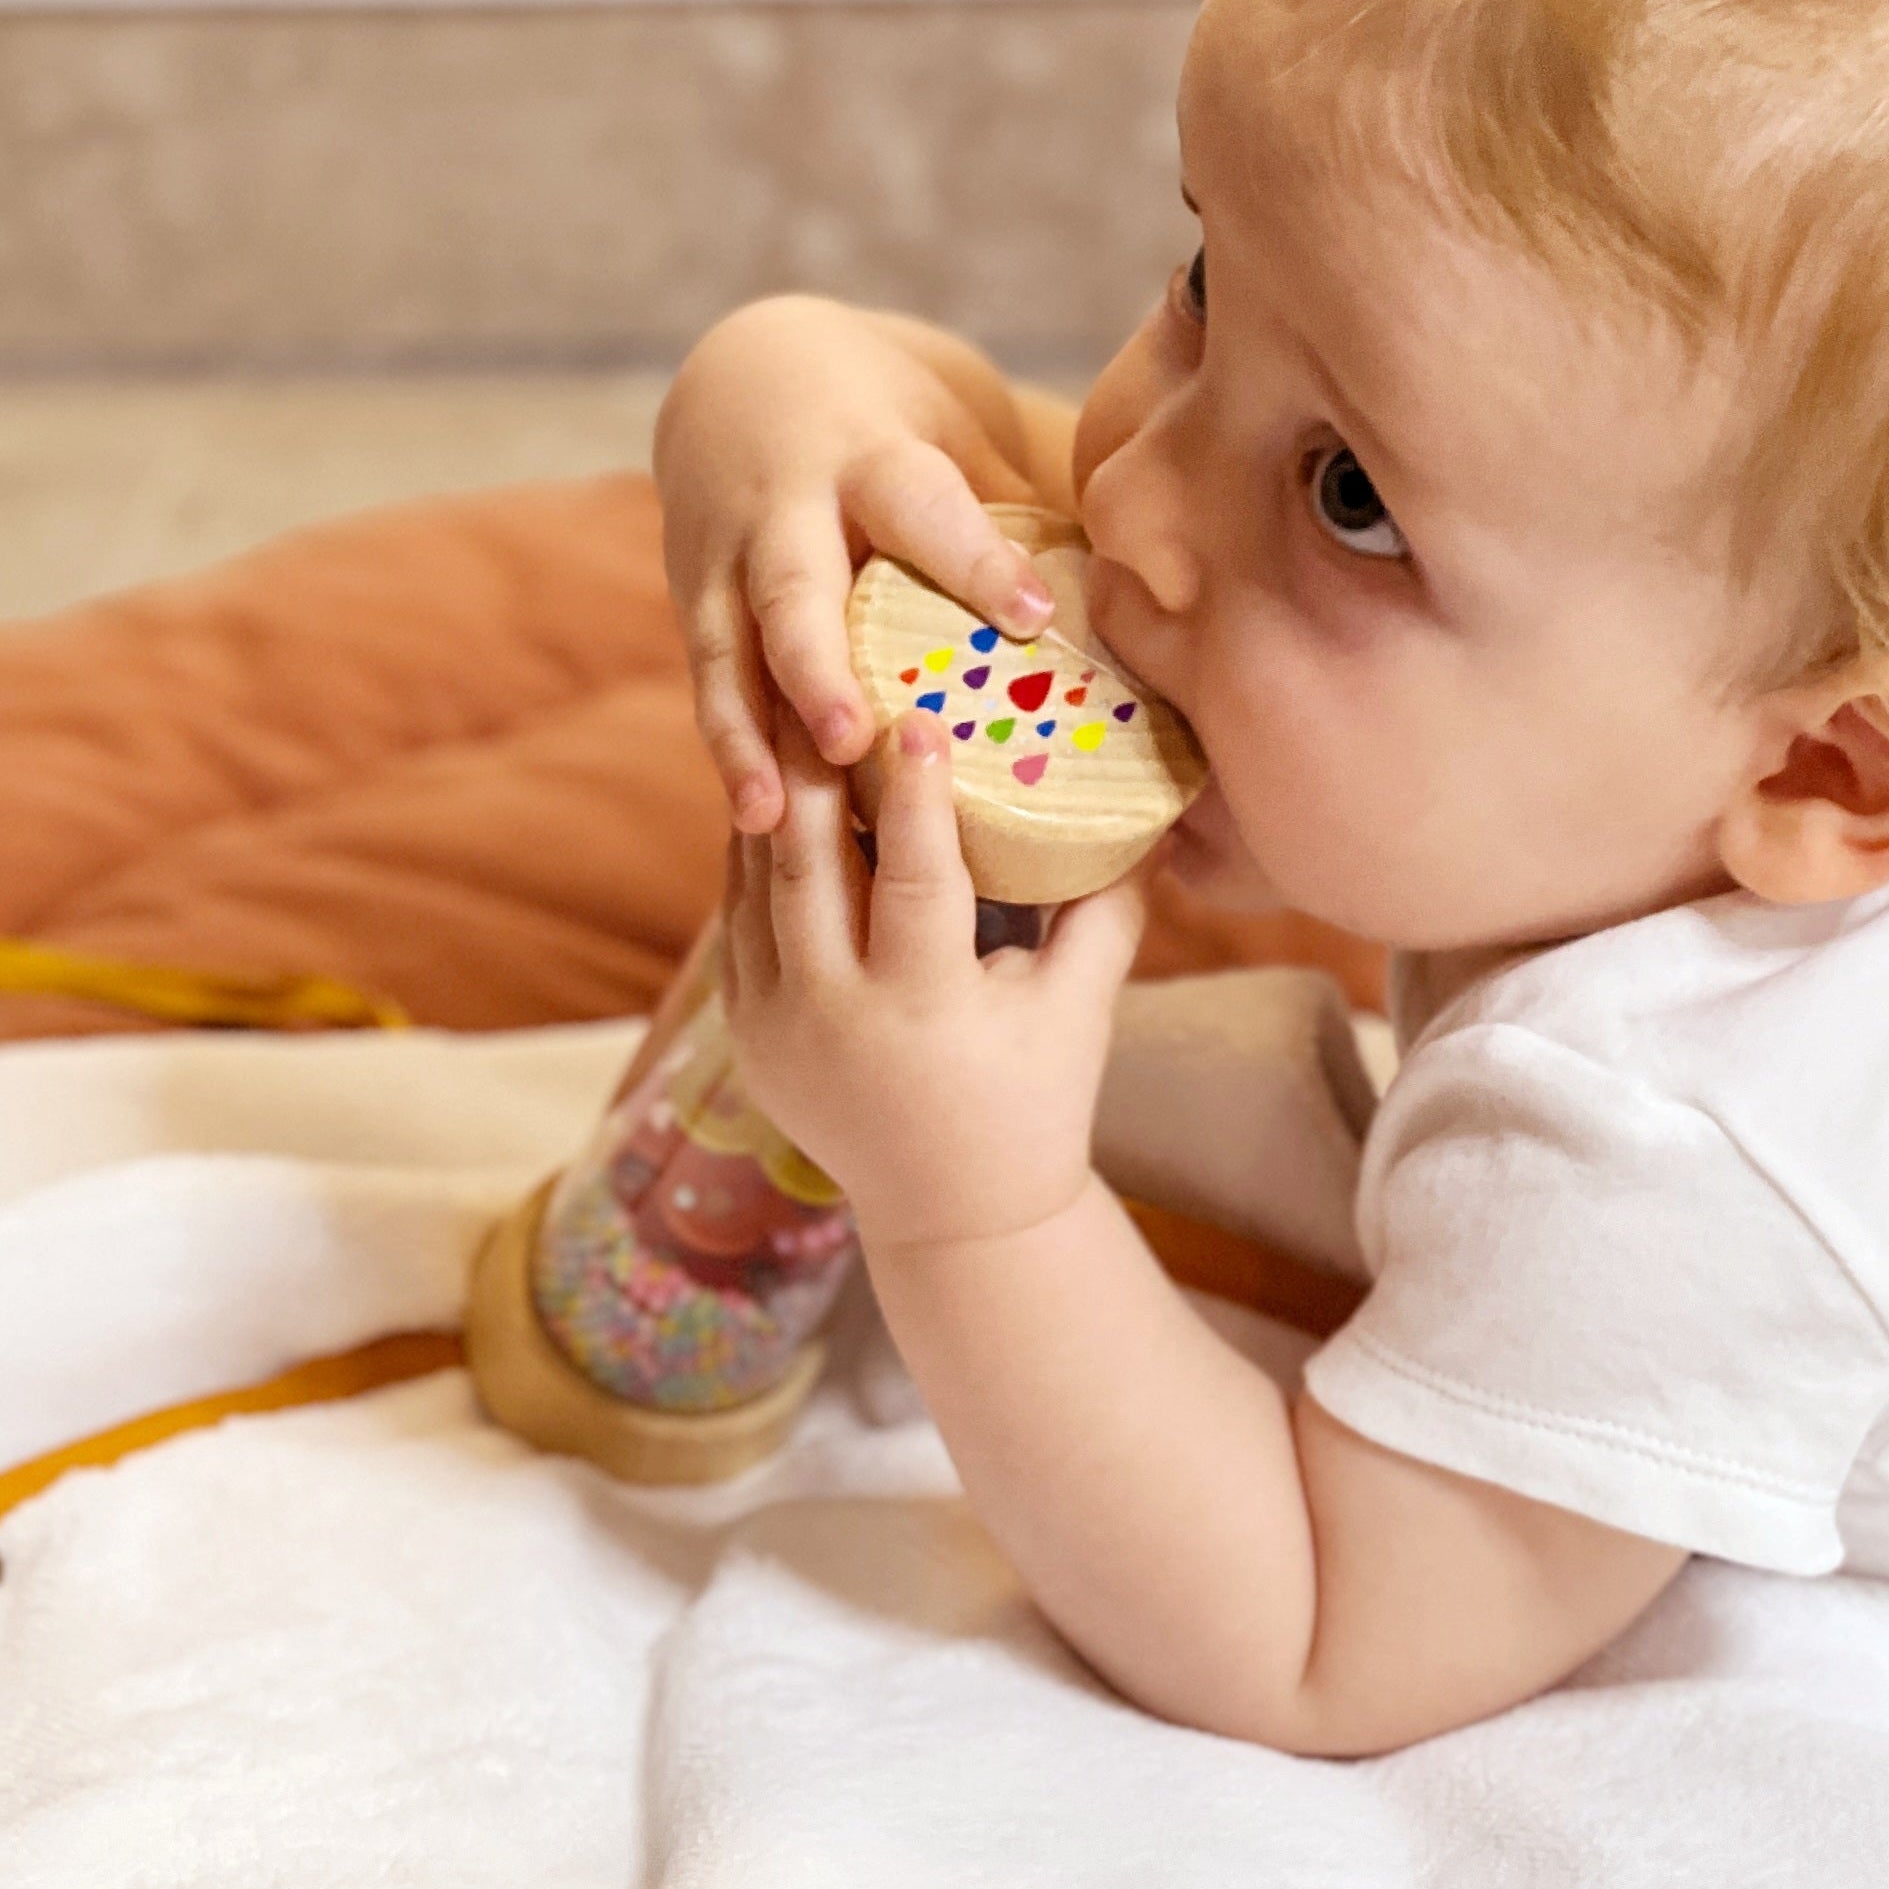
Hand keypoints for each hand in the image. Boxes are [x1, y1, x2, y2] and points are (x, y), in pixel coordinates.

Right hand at [654, 296, 1060, 831]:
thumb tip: (1132, 602)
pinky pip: (708, 684)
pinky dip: (728, 751)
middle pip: (794, 588)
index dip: (975, 561)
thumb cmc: (888, 424)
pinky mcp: (692, 602)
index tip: (1031, 616)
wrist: (748, 372)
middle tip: (851, 739)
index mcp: (871, 458)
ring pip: (729, 652)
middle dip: (816, 666)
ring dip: (748, 736)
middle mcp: (785, 508)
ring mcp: (725, 559)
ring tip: (772, 814)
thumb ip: (1016, 515)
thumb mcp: (953, 436)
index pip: (923, 506)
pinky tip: (754, 822)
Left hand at [718, 707, 1147, 1247]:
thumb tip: (1147, 806)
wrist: (954, 1214)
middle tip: (823, 674)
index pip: (914, 878)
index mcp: (921, 1008)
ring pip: (756, 879)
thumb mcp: (1080, 1008)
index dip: (915, 794)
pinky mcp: (746, 1027)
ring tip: (788, 707)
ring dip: (774, 794)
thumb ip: (1107, 909)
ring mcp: (774, 1023)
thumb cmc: (1035, 1100)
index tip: (918, 714)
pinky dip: (756, 849)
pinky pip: (740, 914)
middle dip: (813, 763)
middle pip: (807, 860)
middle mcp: (831, 1013)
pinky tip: (777, 787)